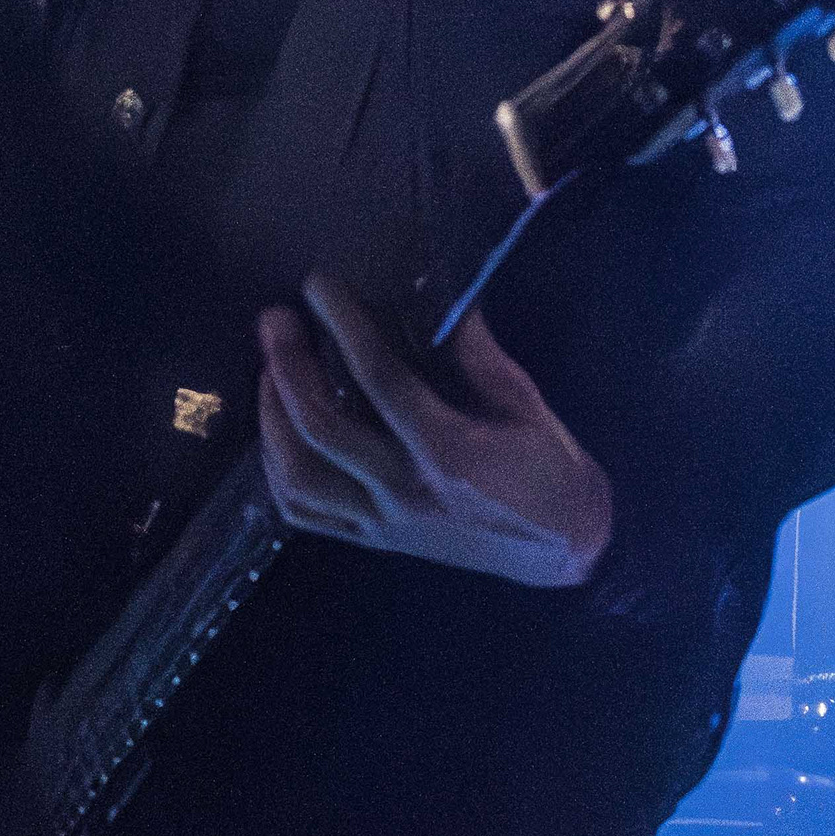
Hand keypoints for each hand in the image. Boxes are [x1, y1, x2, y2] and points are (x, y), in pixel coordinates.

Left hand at [257, 271, 614, 586]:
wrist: (565, 551)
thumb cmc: (551, 472)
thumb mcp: (524, 403)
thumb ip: (476, 352)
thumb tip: (441, 292)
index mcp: (449, 452)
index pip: (380, 379)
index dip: (344, 325)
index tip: (318, 284)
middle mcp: (405, 491)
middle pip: (322, 427)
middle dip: (287, 366)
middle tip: (274, 320)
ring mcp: (383, 522)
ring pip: (299, 476)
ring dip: (272, 418)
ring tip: (269, 371)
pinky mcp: (373, 541)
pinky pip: (304, 513)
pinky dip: (277, 471)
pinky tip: (277, 431)